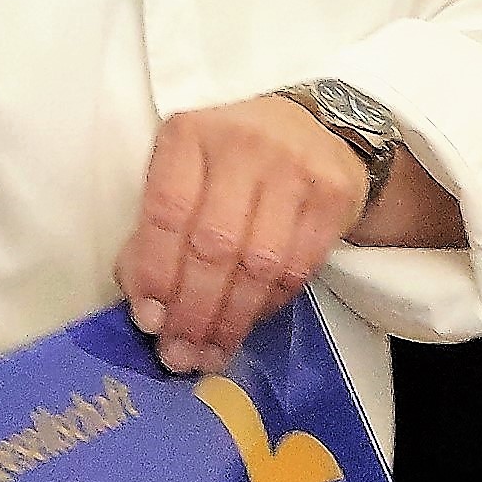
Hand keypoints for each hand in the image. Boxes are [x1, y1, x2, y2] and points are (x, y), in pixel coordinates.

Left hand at [116, 96, 369, 377]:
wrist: (315, 129)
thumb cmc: (230, 163)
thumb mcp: (183, 177)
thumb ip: (155, 233)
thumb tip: (146, 306)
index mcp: (190, 134)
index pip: (167, 211)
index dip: (156, 272)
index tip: (149, 319)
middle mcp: (243, 143)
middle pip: (214, 244)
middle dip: (194, 309)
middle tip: (180, 352)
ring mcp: (296, 167)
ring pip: (260, 262)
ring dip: (231, 318)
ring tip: (210, 352)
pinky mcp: (335, 194)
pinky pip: (298, 267)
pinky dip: (268, 304)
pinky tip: (247, 322)